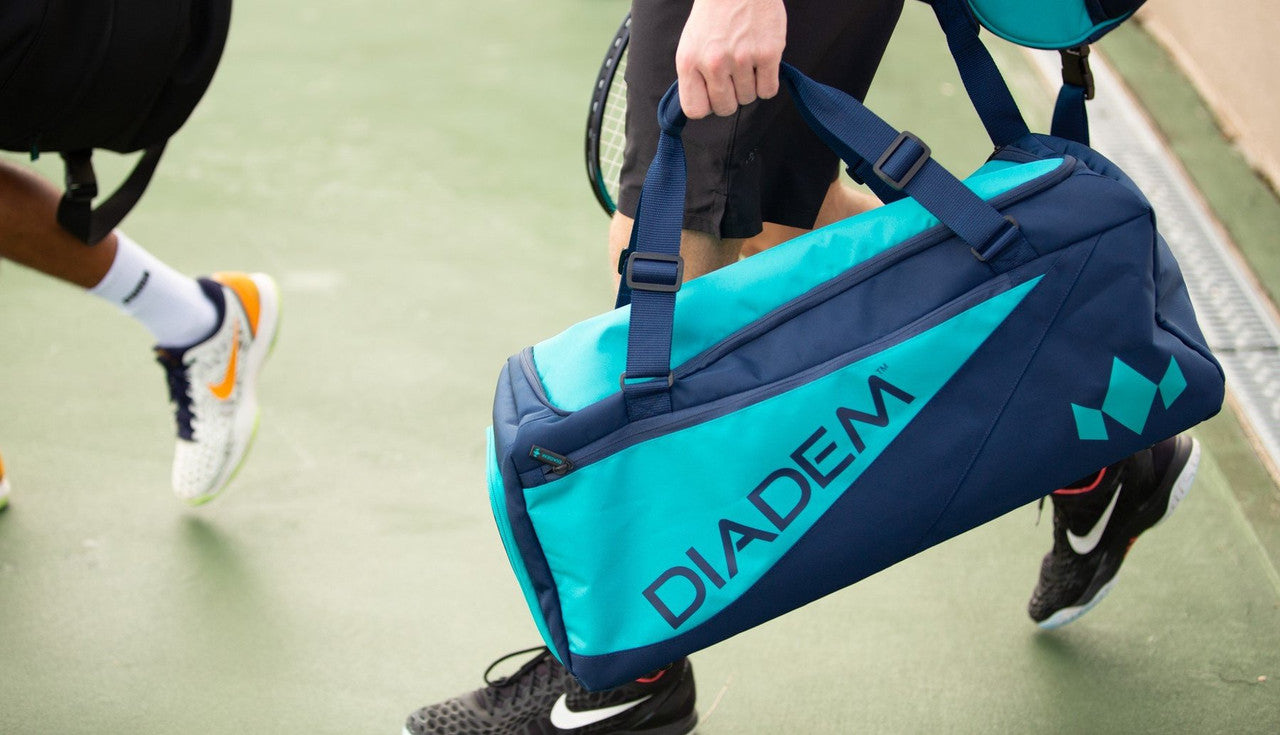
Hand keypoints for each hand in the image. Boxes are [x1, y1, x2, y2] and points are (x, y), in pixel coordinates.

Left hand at [674, 0, 786, 118]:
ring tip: (747, 60)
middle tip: (734, 77)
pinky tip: (762, 64)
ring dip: (750, 85)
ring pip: (749, 99)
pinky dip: (767, 82)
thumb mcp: (691, 44)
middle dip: (732, 98)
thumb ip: (694, 75)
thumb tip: (704, 106)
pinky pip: (768, 90)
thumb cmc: (715, 14)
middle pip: (725, 108)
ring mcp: (741, 58)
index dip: (708, 106)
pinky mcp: (768, 53)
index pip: (695, 109)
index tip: (714, 96)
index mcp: (689, 61)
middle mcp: (713, 62)